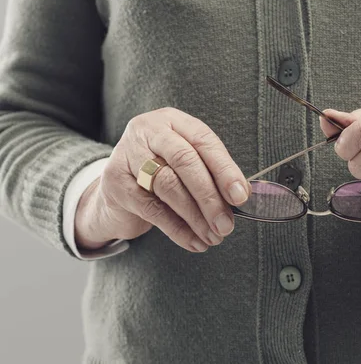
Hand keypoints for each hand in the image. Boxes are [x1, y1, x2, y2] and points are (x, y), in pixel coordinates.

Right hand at [74, 107, 250, 252]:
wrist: (116, 190)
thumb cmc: (162, 173)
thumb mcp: (188, 164)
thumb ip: (212, 174)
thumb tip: (241, 195)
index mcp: (173, 120)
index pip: (204, 141)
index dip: (225, 170)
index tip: (241, 196)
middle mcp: (148, 130)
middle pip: (185, 161)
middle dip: (210, 196)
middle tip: (226, 224)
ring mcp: (127, 154)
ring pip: (168, 185)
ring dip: (195, 217)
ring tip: (213, 237)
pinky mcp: (115, 183)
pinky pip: (152, 209)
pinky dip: (177, 229)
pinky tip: (194, 242)